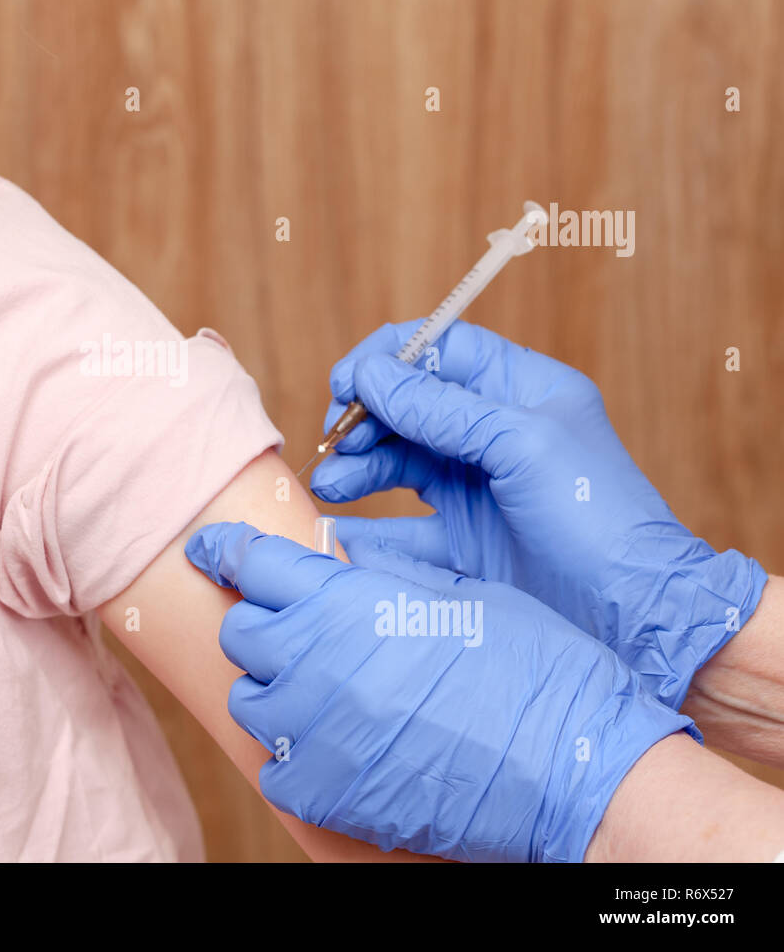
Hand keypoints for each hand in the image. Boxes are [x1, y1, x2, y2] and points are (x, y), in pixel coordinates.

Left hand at [184, 520, 697, 862]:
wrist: (577, 771)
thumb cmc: (534, 670)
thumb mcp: (462, 593)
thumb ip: (386, 574)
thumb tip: (342, 552)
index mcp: (349, 598)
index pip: (251, 561)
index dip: (226, 550)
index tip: (210, 549)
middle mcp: (316, 658)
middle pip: (241, 630)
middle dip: (262, 622)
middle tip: (300, 631)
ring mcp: (314, 729)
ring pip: (249, 700)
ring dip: (275, 691)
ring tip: (323, 694)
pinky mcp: (322, 791)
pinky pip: (274, 768)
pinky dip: (293, 758)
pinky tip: (334, 749)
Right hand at [308, 318, 766, 709]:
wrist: (633, 614)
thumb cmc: (596, 517)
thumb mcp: (519, 445)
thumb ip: (441, 408)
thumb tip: (370, 375)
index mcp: (521, 388)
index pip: (439, 348)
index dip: (386, 359)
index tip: (344, 385)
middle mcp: (495, 430)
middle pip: (409, 404)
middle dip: (365, 417)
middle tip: (334, 443)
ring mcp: (478, 484)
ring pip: (398, 460)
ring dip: (357, 466)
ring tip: (329, 484)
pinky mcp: (465, 537)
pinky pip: (402, 522)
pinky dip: (367, 523)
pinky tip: (338, 526)